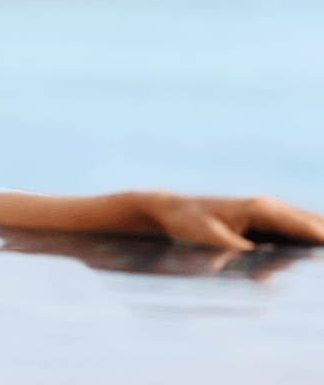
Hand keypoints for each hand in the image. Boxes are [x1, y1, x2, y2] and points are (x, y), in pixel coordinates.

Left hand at [133, 192, 323, 249]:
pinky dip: (306, 245)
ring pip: (306, 228)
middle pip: (313, 224)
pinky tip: (308, 259)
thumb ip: (240, 253)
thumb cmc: (189, 223)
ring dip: (315, 242)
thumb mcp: (210, 239)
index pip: (304, 227)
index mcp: (261, 209)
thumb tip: (265, 274)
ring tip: (316, 265)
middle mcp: (270, 207)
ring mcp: (270, 213)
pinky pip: (294, 235)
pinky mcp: (266, 223)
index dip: (323, 239)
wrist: (173, 210)